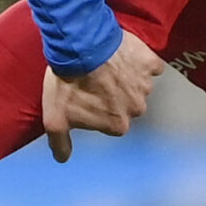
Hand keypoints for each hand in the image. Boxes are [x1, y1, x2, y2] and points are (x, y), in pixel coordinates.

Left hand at [40, 30, 163, 159]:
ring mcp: (145, 85)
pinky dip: (141, 62)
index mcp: (118, 125)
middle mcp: (136, 109)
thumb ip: (60, 144)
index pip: (113, 122)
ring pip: (139, 85)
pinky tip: (124, 55)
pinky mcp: (150, 63)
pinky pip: (150, 66)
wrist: (79, 47)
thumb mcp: (56, 120)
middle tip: (97, 80)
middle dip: (117, 95)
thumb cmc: (68, 84)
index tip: (90, 97)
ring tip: (107, 66)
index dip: (101, 110)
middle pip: (128, 105)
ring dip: (127, 78)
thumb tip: (63, 158)